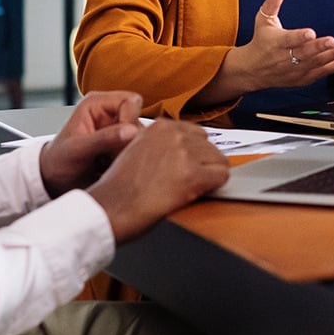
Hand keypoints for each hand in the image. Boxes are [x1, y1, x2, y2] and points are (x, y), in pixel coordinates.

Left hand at [39, 91, 142, 197]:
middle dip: (130, 142)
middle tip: (112, 158)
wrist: (53, 182)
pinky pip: (139, 152)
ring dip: (129, 154)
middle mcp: (111, 114)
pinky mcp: (123, 148)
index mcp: (98, 104)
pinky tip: (113, 169)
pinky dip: (130, 163)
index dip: (129, 120)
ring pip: (142, 139)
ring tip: (108, 165)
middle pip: (139, 121)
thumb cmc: (58, 161)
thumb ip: (103, 139)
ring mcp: (118, 131)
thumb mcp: (77, 149)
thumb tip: (131, 131)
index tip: (119, 142)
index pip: (131, 101)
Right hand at [87, 120, 228, 242]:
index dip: (194, 154)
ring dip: (209, 176)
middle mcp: (174, 135)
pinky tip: (197, 194)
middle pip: (209, 146)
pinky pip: (221, 176)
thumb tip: (181, 152)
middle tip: (189, 181)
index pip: (196, 133)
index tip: (189, 165)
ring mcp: (184, 154)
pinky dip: (214, 187)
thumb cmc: (118, 187)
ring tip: (189, 189)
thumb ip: (159, 144)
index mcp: (160, 127)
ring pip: (218, 161)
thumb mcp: (136, 150)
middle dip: (203, 164)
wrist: (111, 207)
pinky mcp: (193, 175)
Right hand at [189, 0, 333, 108]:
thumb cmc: (260, 41)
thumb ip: (273, 2)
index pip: (289, 39)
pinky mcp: (302, 78)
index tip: (311, 33)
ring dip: (333, 56)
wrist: (252, 70)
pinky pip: (321, 73)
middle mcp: (285, 58)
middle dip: (319, 47)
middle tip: (333, 41)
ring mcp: (295, 69)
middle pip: (305, 53)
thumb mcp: (263, 20)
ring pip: (316, 63)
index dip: (300, 37)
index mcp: (276, 42)